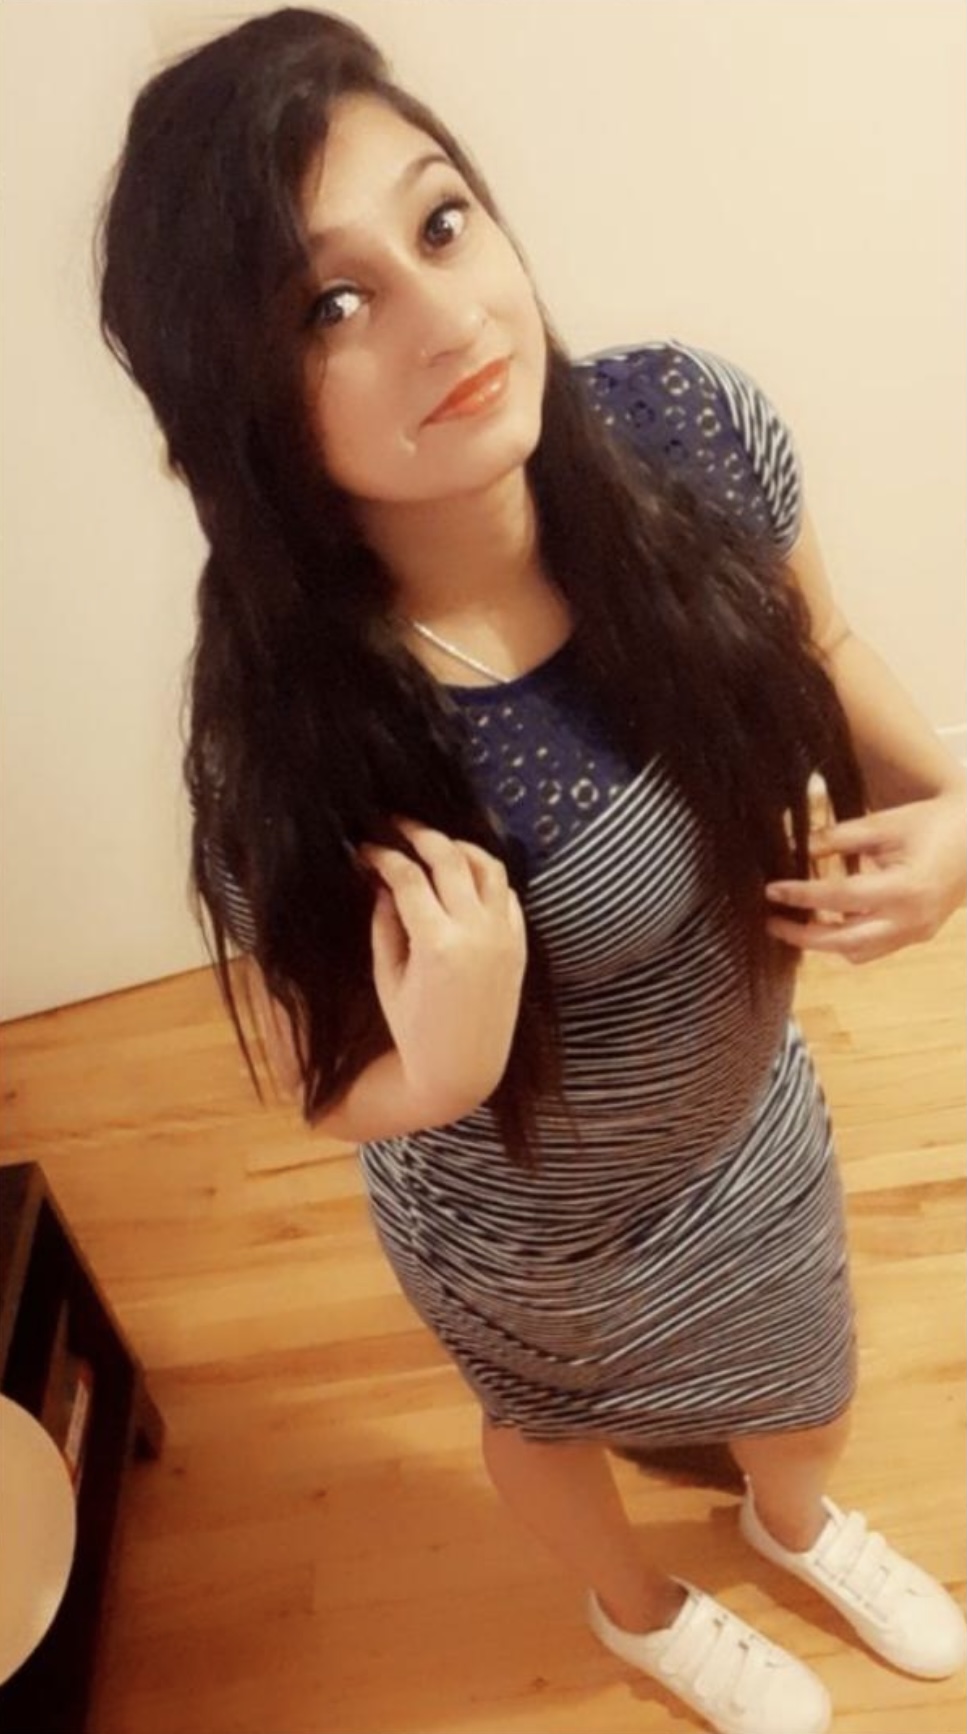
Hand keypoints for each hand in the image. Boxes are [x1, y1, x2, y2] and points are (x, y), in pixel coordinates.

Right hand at [356, 817, 527, 1111]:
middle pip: (449, 857)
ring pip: (487, 866)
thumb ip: (384, 924)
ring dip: (459, 846)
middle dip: (419, 833)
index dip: (382, 855)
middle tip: (397, 824)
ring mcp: (504, 936)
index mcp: (437, 944)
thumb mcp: (389, 978)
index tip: (365, 847)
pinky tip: (462, 875)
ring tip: (433, 843)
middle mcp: (476, 932)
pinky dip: (485, 875)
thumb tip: (382, 880)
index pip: (407, 876)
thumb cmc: (415, 1031)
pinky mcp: (520, 943)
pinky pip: (506, 893)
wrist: (464, 1068)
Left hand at [764, 790, 966, 964]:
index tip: (772, 890)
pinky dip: (847, 939)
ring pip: (858, 952)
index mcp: (904, 888)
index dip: (803, 895)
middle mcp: (910, 919)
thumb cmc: (933, 823)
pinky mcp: (918, 936)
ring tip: (796, 923)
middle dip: (803, 936)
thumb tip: (795, 847)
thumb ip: (838, 838)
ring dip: (824, 942)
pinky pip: (875, 948)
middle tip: (772, 922)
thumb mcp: (884, 824)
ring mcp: (916, 933)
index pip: (841, 898)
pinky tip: (828, 921)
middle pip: (844, 941)